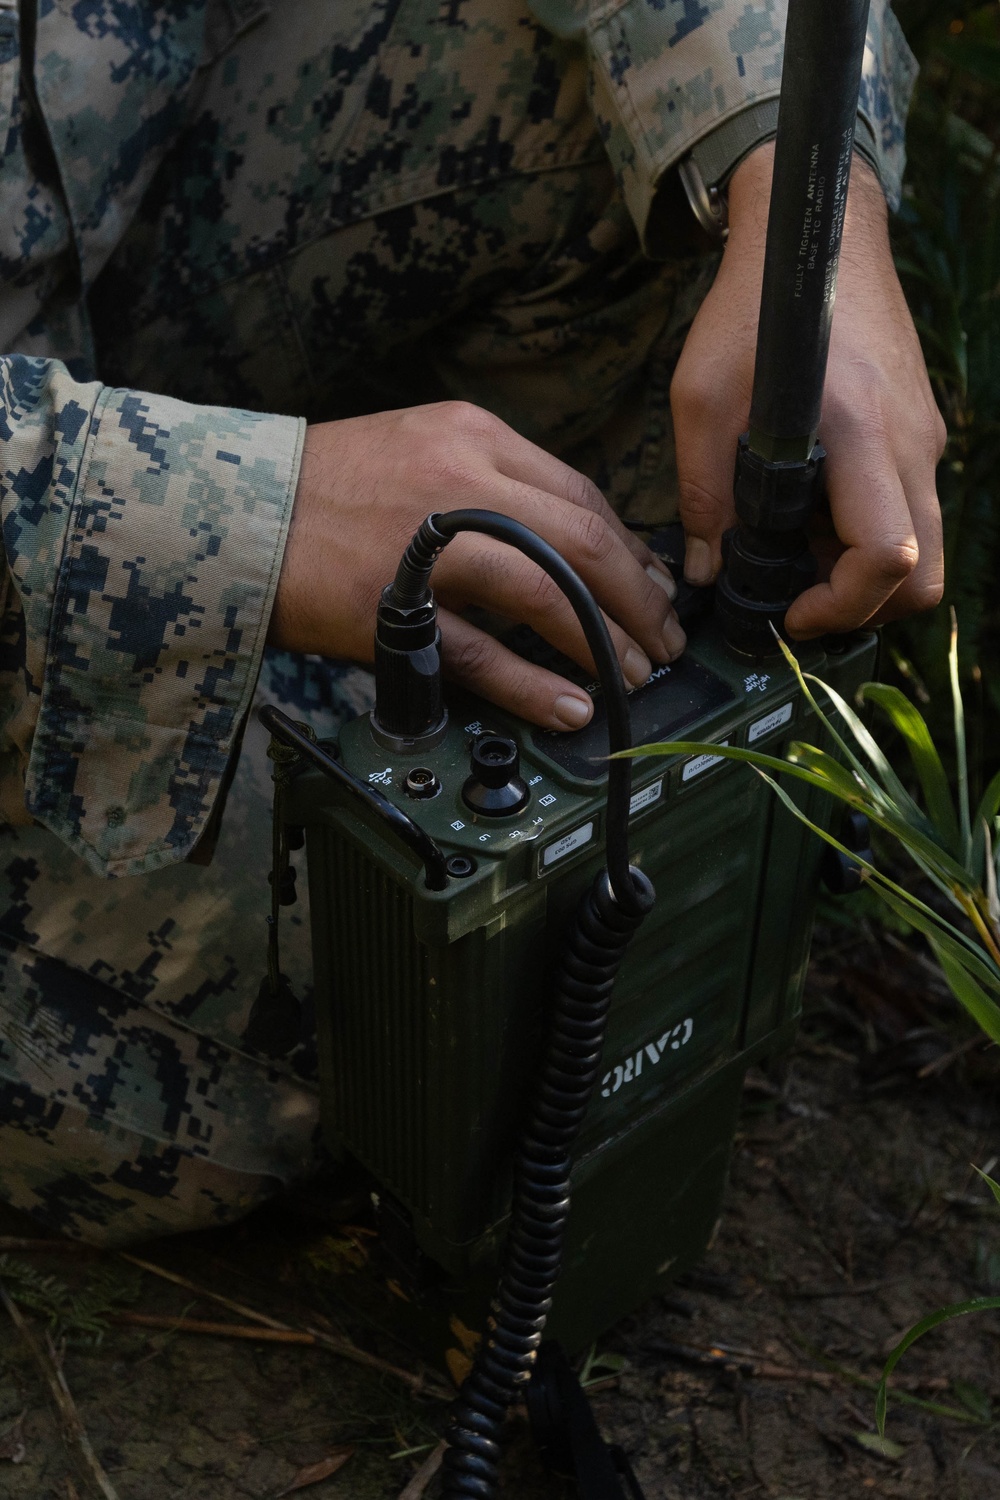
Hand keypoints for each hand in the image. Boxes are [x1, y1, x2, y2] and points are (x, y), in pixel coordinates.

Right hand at [269, 401, 684, 728]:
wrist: (232, 510)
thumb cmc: (323, 485)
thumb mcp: (416, 448)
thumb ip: (489, 481)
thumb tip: (562, 537)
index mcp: (473, 437)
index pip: (580, 494)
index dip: (629, 549)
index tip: (653, 584)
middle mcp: (463, 482)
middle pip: (584, 542)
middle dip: (639, 598)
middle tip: (665, 638)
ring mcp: (431, 548)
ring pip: (549, 594)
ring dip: (606, 641)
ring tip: (636, 676)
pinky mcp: (397, 611)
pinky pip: (485, 655)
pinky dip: (536, 684)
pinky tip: (573, 706)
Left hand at [670, 142, 945, 635]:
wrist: (815, 238)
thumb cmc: (750, 311)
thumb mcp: (701, 400)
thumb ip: (702, 492)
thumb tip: (705, 572)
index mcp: (860, 432)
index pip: (887, 554)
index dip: (842, 604)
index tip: (791, 611)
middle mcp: (910, 442)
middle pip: (925, 573)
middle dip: (866, 609)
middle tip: (800, 599)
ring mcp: (925, 438)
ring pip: (923, 548)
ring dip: (866, 575)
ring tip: (798, 555)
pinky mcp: (921, 432)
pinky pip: (910, 511)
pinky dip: (869, 535)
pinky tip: (813, 514)